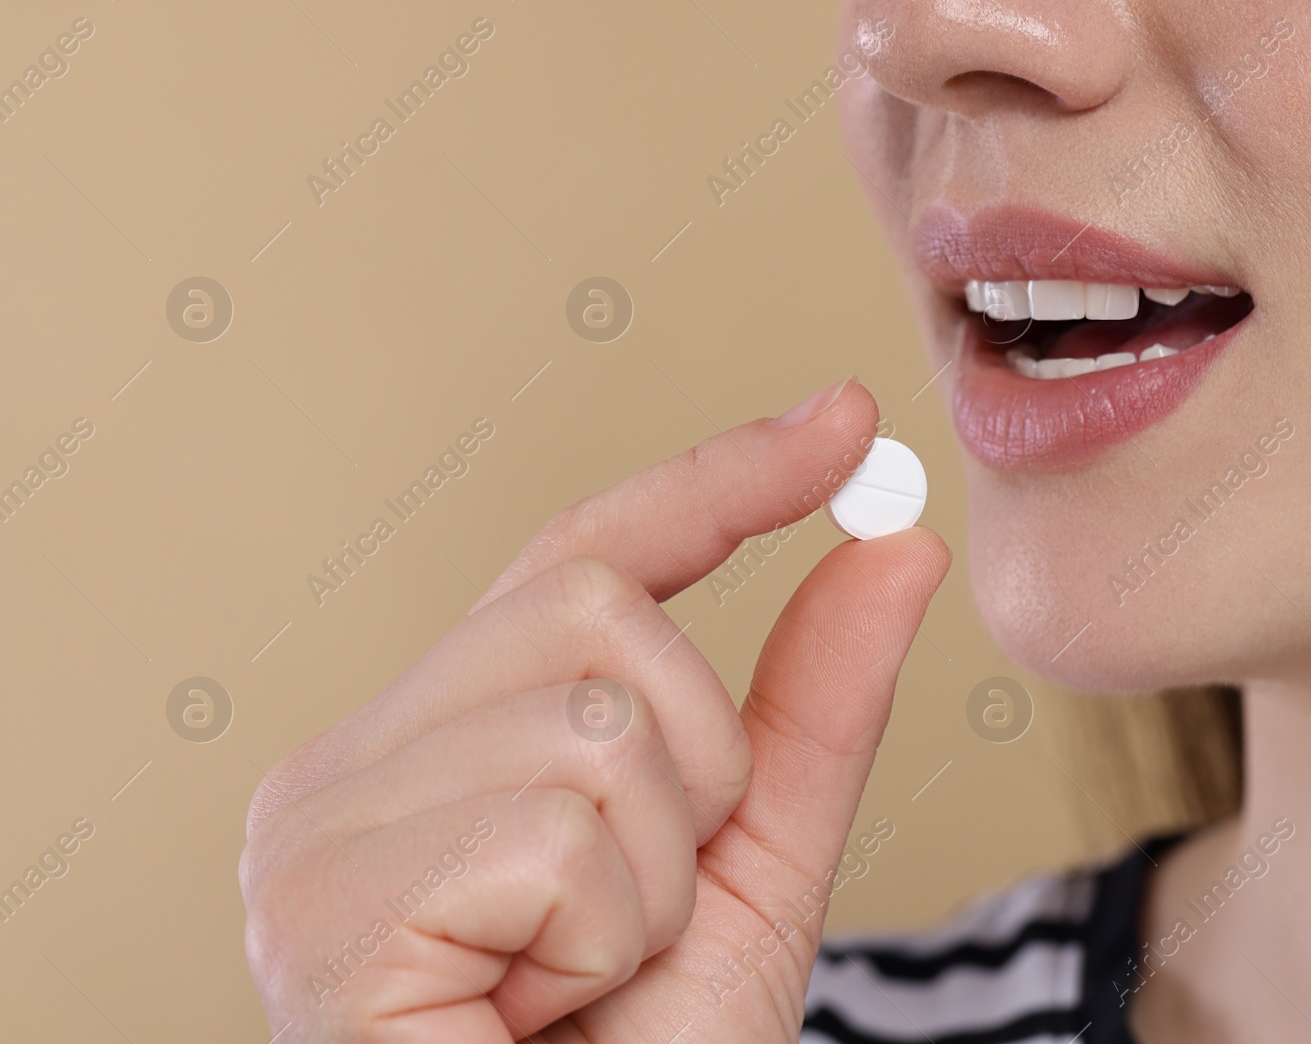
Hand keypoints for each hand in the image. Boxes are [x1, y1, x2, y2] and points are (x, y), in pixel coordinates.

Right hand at [240, 378, 950, 1041]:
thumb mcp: (754, 865)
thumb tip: (895, 545)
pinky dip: (604, 933)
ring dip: (651, 869)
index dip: (720, 480)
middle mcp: (348, 764)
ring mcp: (318, 829)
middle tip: (632, 907)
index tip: (843, 421)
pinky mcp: (324, 907)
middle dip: (690, 760)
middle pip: (595, 608)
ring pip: (592, 719)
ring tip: (576, 975)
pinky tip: (528, 1007)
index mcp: (439, 743)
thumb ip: (812, 705)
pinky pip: (557, 829)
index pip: (583, 553)